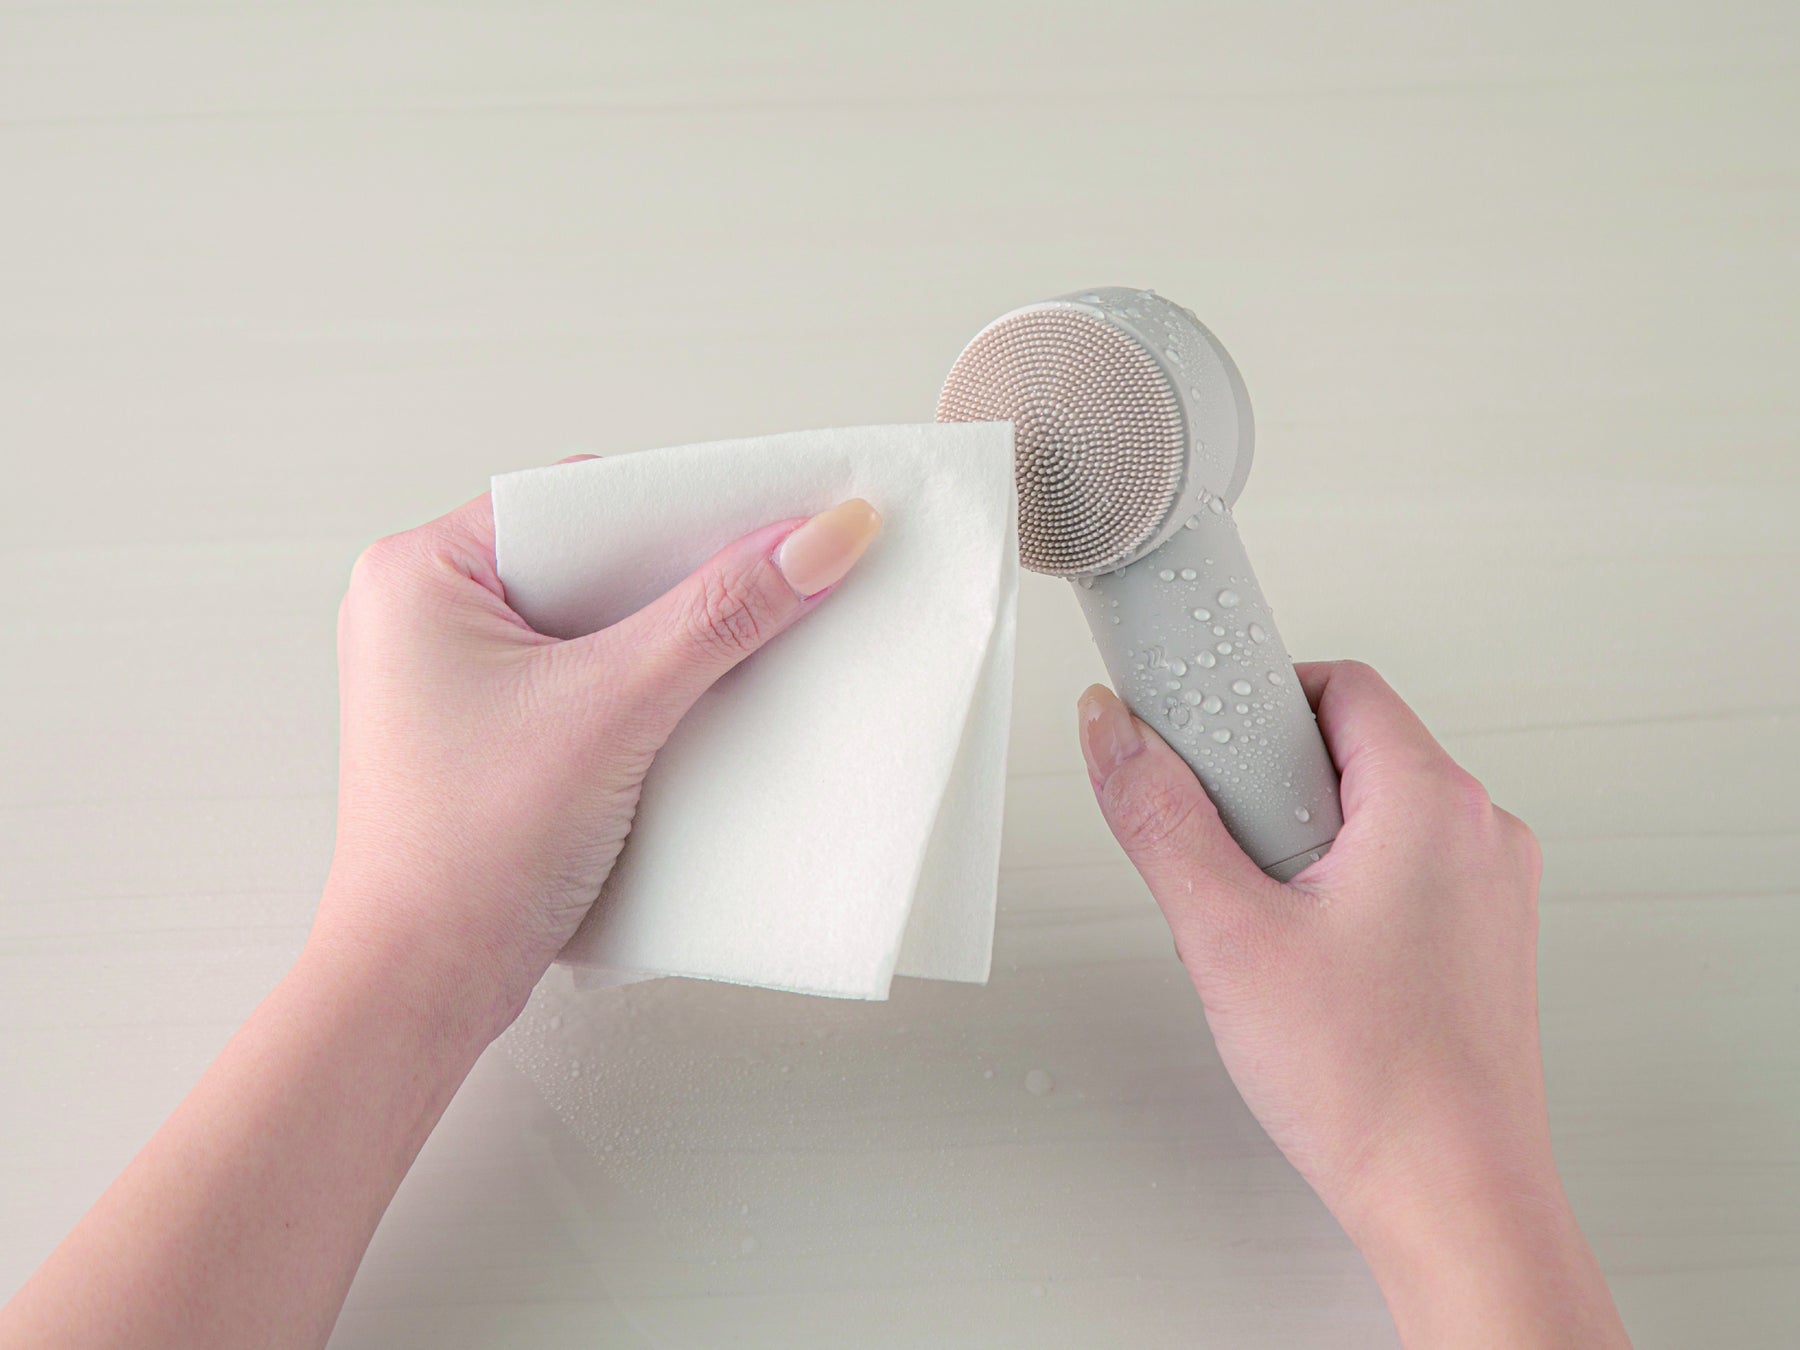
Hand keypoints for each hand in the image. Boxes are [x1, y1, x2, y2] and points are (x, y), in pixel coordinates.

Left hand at [317, 480, 882, 1043]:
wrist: (423, 986)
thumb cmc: (465, 851)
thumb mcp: (612, 710)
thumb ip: (720, 615)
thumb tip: (816, 541)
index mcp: (422, 571)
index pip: (578, 496)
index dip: (680, 503)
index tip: (773, 510)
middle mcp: (428, 612)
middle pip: (593, 557)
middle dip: (683, 575)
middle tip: (776, 574)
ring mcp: (457, 676)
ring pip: (596, 620)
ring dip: (672, 633)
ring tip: (750, 637)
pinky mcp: (492, 732)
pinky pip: (588, 676)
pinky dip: (650, 683)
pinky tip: (706, 697)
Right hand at [1077, 664, 1628, 1347]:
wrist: (1453, 1202)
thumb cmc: (1375, 1086)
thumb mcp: (1226, 935)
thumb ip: (1159, 818)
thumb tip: (1112, 732)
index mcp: (1431, 803)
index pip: (1335, 684)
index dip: (1253, 696)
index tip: (1195, 726)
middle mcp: (1477, 833)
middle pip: (1348, 747)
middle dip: (1265, 785)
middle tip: (1218, 850)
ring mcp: (1487, 891)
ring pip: (1368, 814)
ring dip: (1297, 841)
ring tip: (1256, 921)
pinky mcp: (1479, 941)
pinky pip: (1395, 872)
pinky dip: (1335, 887)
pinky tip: (1297, 958)